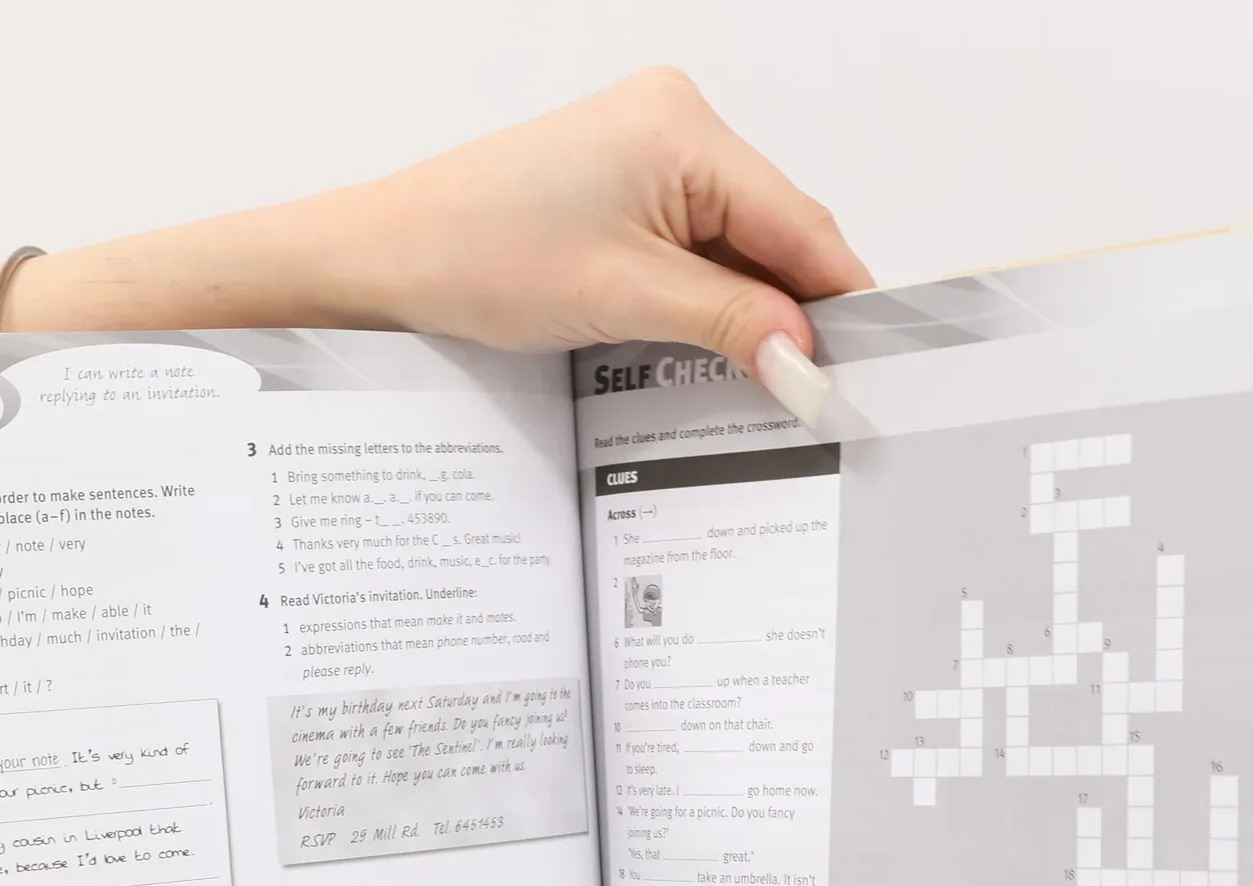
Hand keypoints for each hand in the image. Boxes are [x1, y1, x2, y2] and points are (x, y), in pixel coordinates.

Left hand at [347, 68, 871, 421]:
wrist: (387, 257)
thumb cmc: (478, 254)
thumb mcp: (623, 298)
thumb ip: (729, 325)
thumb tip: (806, 362)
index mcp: (685, 128)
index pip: (802, 224)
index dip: (839, 303)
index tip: (864, 372)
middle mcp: (676, 123)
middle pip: (775, 233)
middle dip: (792, 313)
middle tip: (817, 396)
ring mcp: (648, 151)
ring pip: (735, 247)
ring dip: (747, 313)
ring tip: (761, 385)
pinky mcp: (623, 185)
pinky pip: (694, 246)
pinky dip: (707, 300)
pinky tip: (710, 351)